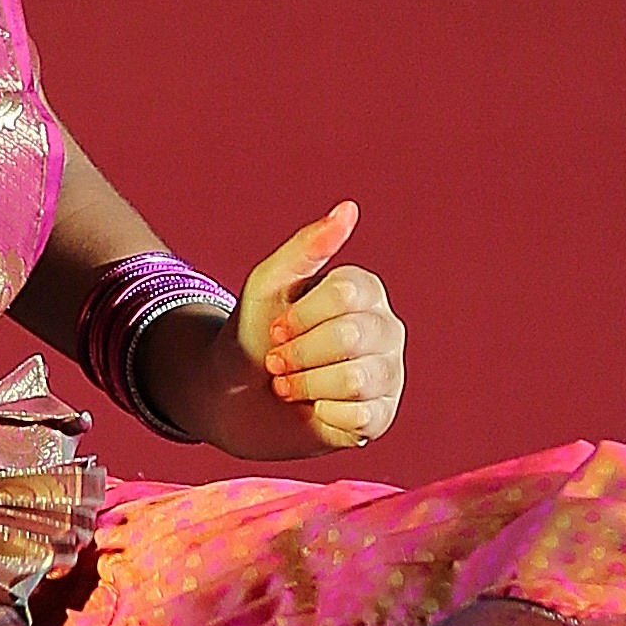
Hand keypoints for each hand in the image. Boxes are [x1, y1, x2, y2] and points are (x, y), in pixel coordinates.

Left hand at [155, 204, 404, 457]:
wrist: (236, 399)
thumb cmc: (254, 336)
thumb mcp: (269, 284)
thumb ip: (307, 246)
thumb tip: (349, 209)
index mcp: (366, 291)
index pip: (346, 294)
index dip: (300, 316)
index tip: (277, 328)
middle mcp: (387, 329)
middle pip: (350, 337)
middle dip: (298, 354)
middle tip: (278, 361)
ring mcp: (389, 374)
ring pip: (355, 380)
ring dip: (306, 385)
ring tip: (291, 385)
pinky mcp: (383, 417)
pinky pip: (360, 416)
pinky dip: (322, 414)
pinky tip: (314, 409)